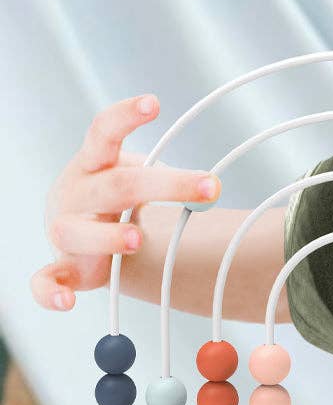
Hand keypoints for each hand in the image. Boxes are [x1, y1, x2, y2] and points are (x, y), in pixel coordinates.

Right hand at [30, 94, 220, 311]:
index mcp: (94, 163)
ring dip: (107, 237)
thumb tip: (215, 186)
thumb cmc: (116, 197)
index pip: (102, 131)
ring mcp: (65, 230)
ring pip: (77, 231)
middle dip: (166, 185)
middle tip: (211, 187)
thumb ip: (171, 177)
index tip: (154, 102)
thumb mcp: (137, 175)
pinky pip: (46, 281)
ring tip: (137, 240)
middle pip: (117, 184)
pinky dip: (51, 293)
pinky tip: (67, 302)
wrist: (83, 231)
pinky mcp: (62, 268)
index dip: (125, 115)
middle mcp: (75, 193)